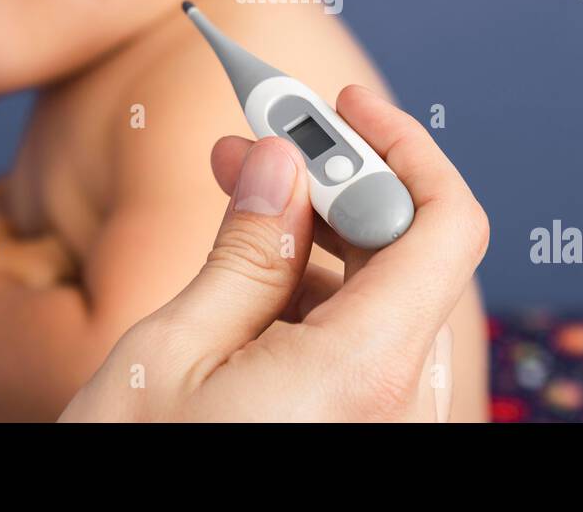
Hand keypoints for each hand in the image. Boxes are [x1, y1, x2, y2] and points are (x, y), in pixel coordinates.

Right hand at [58, 84, 488, 421]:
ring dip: (319, 242)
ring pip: (384, 305)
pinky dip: (316, 303)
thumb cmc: (137, 475)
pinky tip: (251, 280)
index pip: (445, 224)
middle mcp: (403, 410)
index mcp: (366, 376)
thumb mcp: (169, 359)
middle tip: (259, 147)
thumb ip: (243, 251)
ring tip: (237, 203)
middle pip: (412, 257)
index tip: (342, 106)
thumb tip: (282, 164)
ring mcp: (388, 434)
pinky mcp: (364, 445)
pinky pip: (366, 355)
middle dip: (340, 186)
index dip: (402, 147)